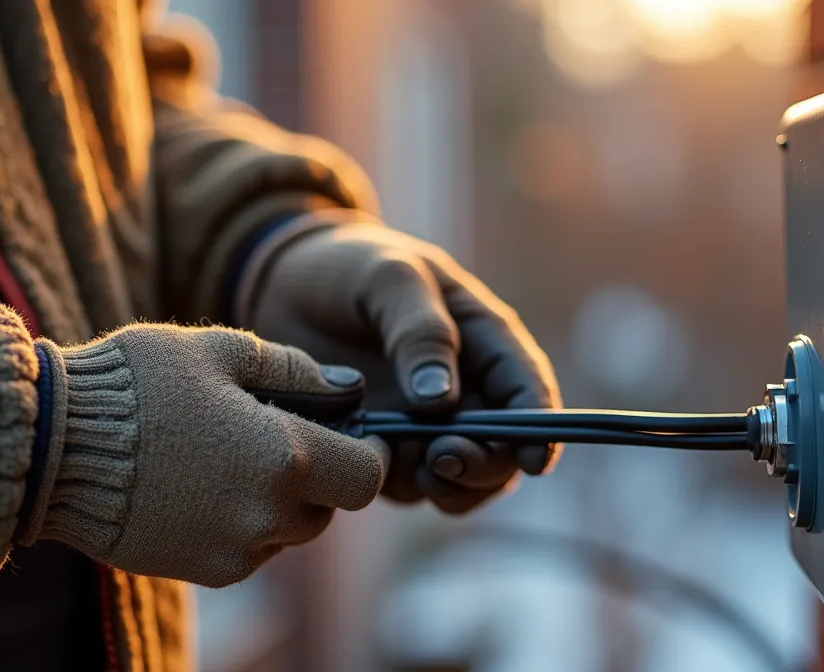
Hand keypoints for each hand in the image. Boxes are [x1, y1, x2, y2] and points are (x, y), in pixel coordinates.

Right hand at [30, 325, 387, 587]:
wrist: (51, 445)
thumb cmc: (137, 383)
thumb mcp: (221, 351)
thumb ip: (295, 371)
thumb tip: (348, 391)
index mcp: (284, 458)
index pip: (368, 477)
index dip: (367, 453)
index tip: (349, 432)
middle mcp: (267, 515)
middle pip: (328, 509)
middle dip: (316, 476)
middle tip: (273, 435)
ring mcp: (233, 550)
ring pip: (287, 533)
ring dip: (277, 502)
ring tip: (227, 457)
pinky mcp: (200, 569)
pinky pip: (246, 550)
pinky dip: (240, 522)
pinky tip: (199, 485)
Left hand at [241, 214, 561, 513]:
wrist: (283, 283)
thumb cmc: (349, 266)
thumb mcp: (388, 277)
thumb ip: (421, 331)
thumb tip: (442, 401)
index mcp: (485, 340)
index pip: (528, 390)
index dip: (540, 430)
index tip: (532, 460)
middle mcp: (466, 391)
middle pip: (501, 449)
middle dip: (485, 464)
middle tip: (445, 455)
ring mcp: (425, 426)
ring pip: (460, 480)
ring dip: (448, 486)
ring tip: (416, 466)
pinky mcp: (384, 448)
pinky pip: (403, 484)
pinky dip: (395, 484)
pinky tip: (367, 459)